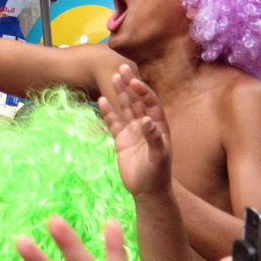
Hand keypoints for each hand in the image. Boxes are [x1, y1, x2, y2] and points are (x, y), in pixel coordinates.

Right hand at [97, 65, 171, 197]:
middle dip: (130, 85)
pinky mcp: (121, 140)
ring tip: (112, 78)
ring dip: (119, 93)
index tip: (134, 81)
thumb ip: (154, 139)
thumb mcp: (159, 158)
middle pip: (137, 101)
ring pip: (125, 108)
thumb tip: (147, 121)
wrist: (148, 192)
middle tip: (121, 68)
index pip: (151, 104)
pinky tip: (101, 100)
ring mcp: (133, 132)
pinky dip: (108, 112)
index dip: (143, 92)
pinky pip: (113, 122)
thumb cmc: (158, 175)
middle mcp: (145, 126)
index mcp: (159, 127)